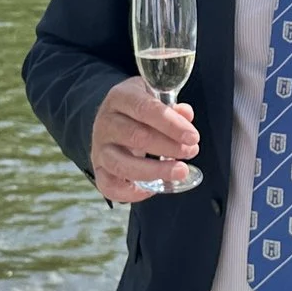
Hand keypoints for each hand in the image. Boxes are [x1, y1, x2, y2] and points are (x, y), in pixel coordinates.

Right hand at [90, 78, 199, 202]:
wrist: (113, 117)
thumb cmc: (140, 108)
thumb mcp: (155, 97)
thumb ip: (172, 106)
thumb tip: (186, 115)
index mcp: (120, 97)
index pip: (144, 109)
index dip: (171, 124)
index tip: (193, 137)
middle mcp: (105, 122)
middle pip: (136, 137)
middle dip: (169, 147)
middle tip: (191, 151)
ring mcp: (99, 147)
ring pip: (122, 164)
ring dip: (155, 171)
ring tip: (181, 171)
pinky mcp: (98, 168)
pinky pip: (109, 186)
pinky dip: (131, 193)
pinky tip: (154, 189)